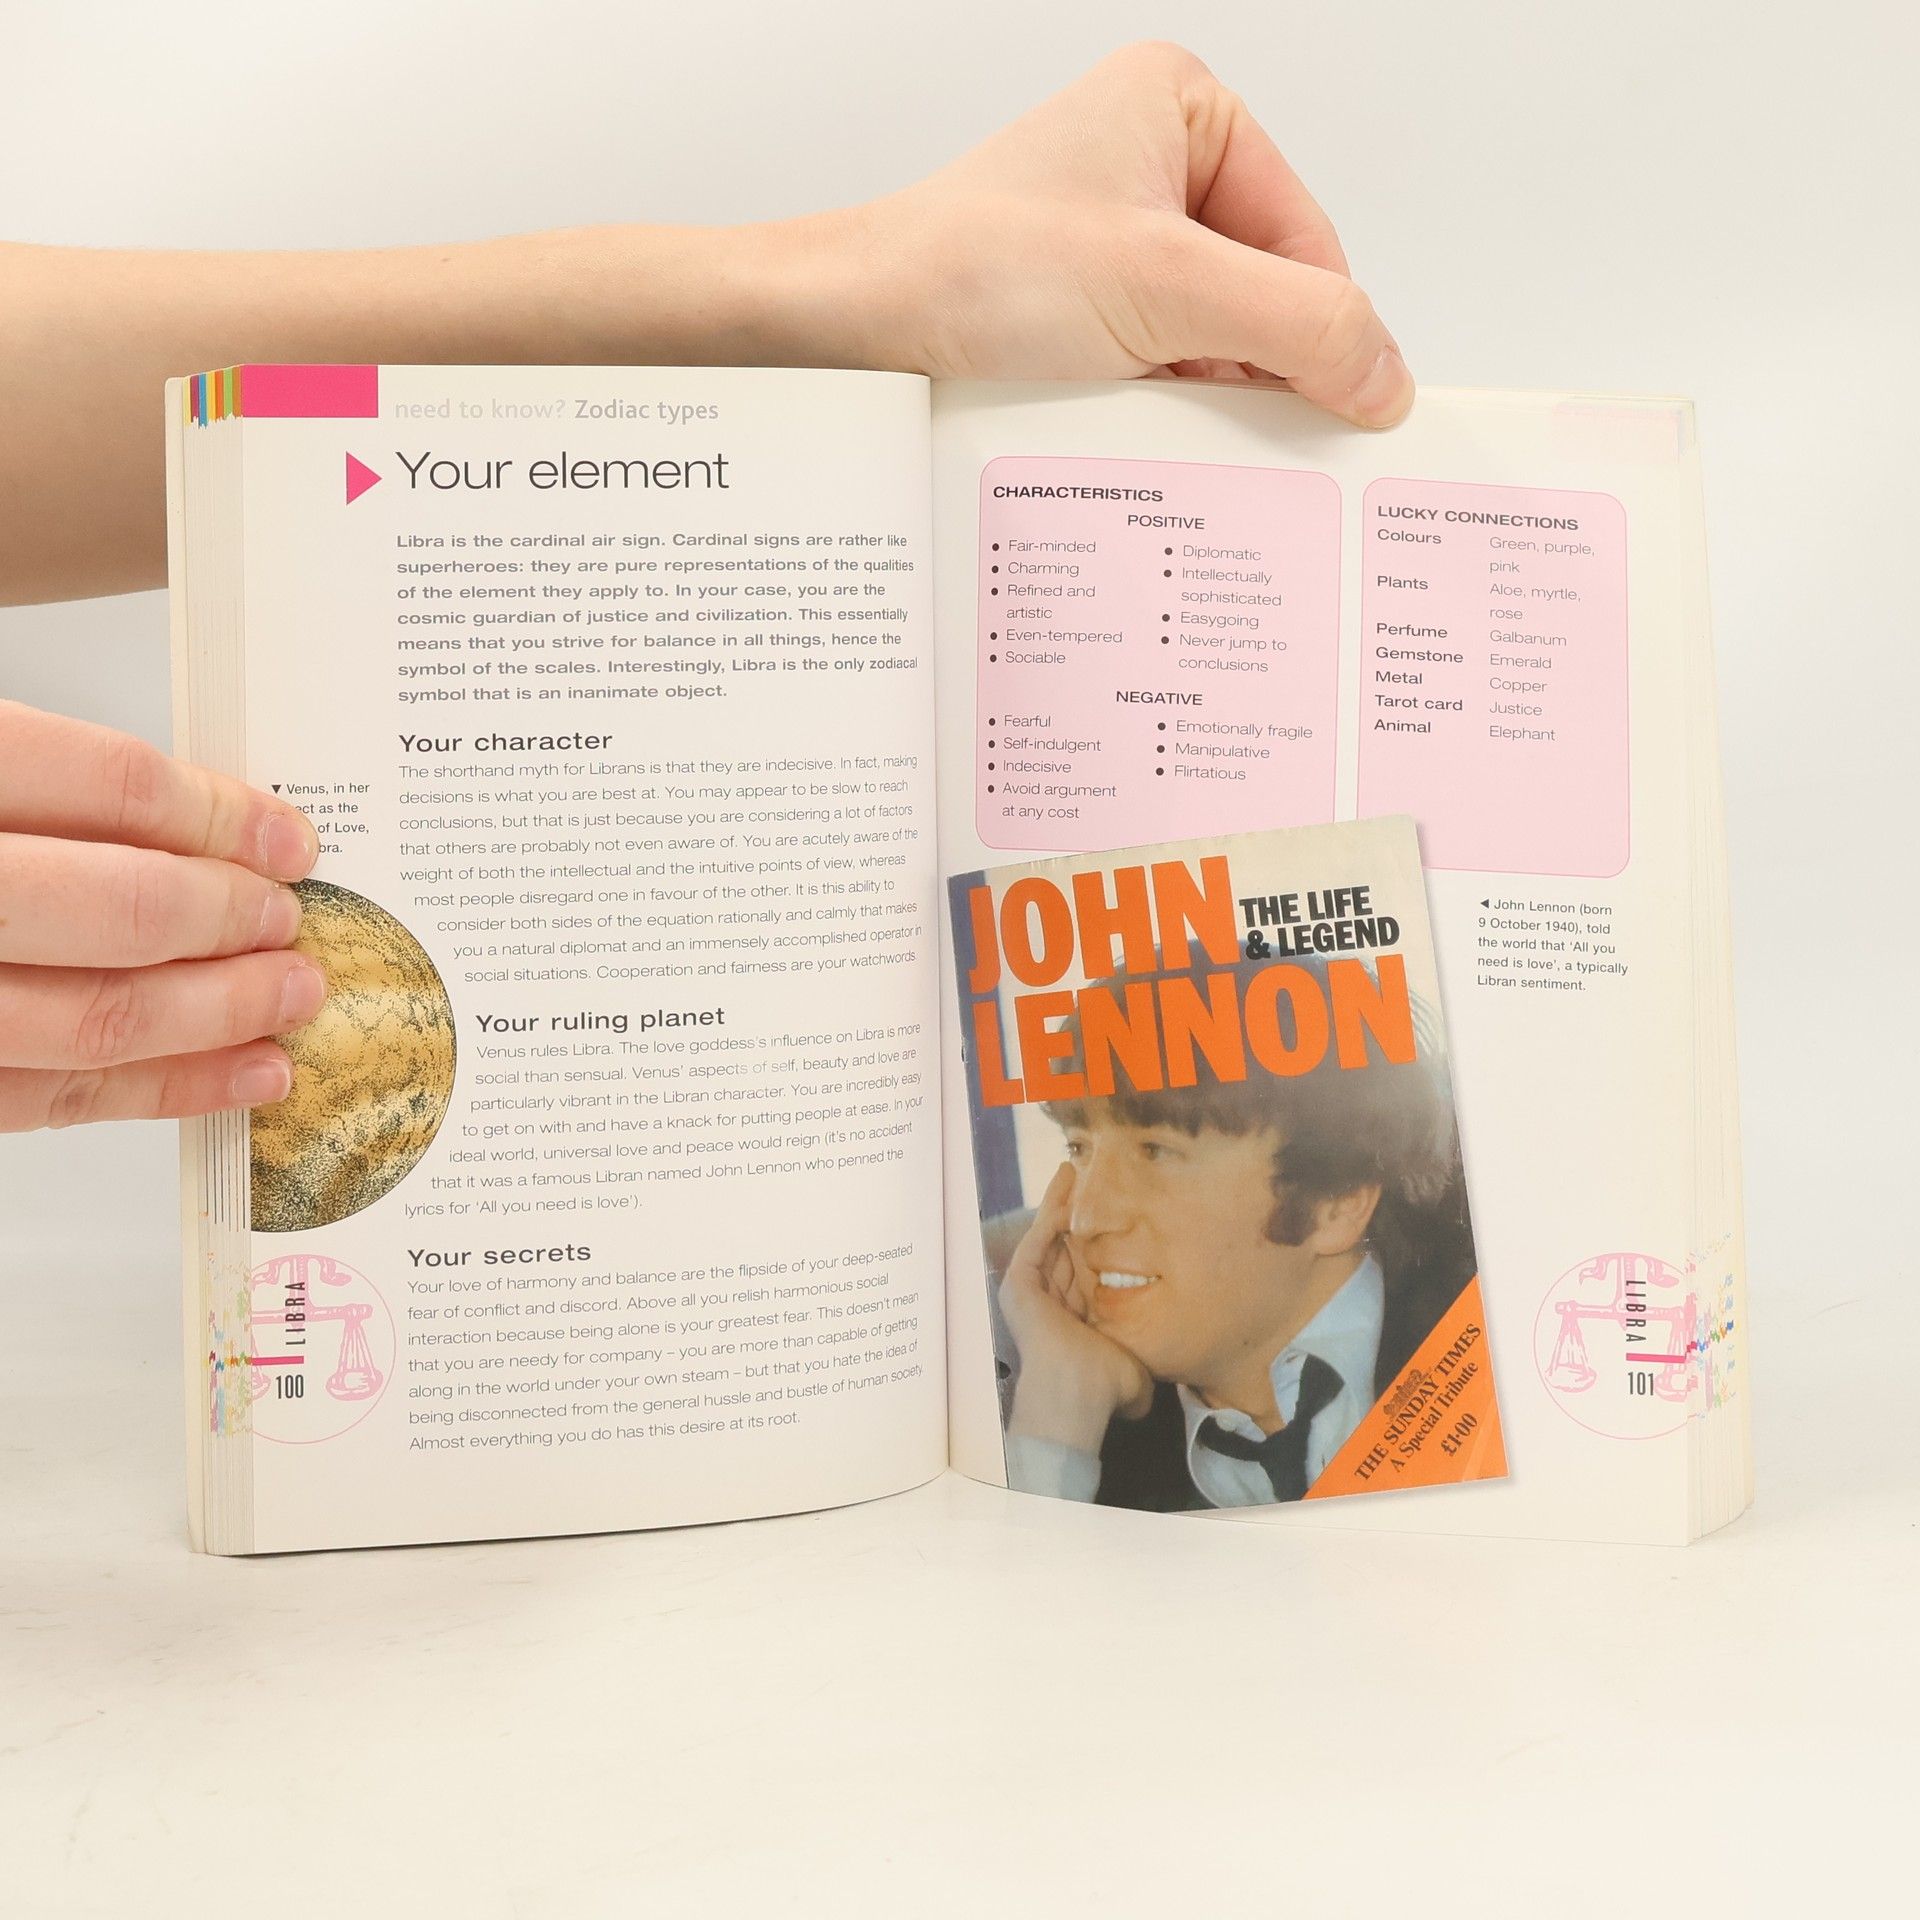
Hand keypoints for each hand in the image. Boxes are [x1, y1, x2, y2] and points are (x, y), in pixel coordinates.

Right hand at [0, 701, 325, 1129]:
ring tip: (295, 996)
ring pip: (102, 1020)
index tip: (289, 841)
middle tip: (290, 924)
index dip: (222, 815)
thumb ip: (61, 787)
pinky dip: (170, 1088)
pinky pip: (62, 1100)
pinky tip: (246, 1072)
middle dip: (235, 919)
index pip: (114, 784)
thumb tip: (205, 821)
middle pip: (125, 907)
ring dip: (224, 1012)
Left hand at [835, 41, 1411, 424]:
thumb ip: (1296, 324)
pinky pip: (1165, 359)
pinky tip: (1131, 414)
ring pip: (1216, 334)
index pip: (1306, 237)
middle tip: (1226, 408)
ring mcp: (1117, 237)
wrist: (858, 330)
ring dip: (1202, 386)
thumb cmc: (974, 270)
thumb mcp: (1165, 289)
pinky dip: (1162, 398)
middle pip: (1267, 290)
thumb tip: (1387, 371)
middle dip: (1251, 358)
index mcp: (1184, 110)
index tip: (1333, 403)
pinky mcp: (1086, 303)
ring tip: (1152, 401)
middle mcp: (1153, 164)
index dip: (1317, 327)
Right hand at [1000, 1161, 1154, 1452]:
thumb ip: (1138, 1373)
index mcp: (1074, 1319)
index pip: (1084, 1269)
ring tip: (1076, 1167)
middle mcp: (1051, 1302)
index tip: (1115, 1212)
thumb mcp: (1132, 1369)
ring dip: (1061, 1201)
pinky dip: (1050, 1210)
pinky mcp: (1020, 1282)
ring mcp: (1032, 1292)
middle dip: (1077, 1211)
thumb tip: (1149, 1398)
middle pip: (1064, 1245)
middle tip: (1090, 1173)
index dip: (1097, 1239)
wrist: (1077, 1394)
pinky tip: (1066, 1183)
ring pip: (1049, 1235)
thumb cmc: (1106, 1389)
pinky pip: (1038, 1237)